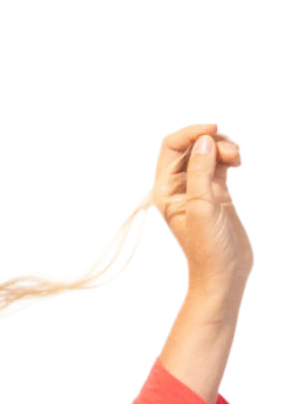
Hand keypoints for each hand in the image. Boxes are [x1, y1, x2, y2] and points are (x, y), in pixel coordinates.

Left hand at [152, 123, 252, 300]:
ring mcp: (198, 188)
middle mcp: (178, 187)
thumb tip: (202, 141)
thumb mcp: (202, 206)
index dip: (190, 133)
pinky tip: (237, 162)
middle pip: (191, 146)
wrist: (223, 272)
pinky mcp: (215, 192)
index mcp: (165, 190)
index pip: (170, 147)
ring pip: (207, 152)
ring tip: (237, 159)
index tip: (213, 131)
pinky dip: (229, 156)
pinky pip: (219, 162)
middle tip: (231, 154)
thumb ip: (199, 172)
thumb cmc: (207, 247)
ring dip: (223, 147)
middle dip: (211, 141)